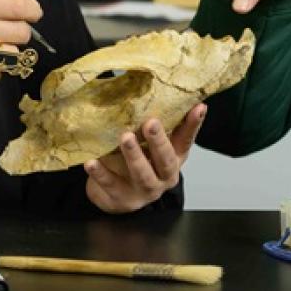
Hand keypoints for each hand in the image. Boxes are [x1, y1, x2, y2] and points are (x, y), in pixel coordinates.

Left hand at [84, 104, 205, 213]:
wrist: (117, 197)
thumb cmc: (137, 163)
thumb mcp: (150, 146)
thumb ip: (156, 127)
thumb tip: (157, 91)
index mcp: (174, 159)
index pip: (186, 141)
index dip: (193, 125)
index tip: (199, 107)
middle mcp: (164, 177)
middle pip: (166, 161)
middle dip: (159, 142)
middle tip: (151, 123)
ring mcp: (145, 191)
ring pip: (143, 175)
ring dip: (134, 156)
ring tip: (125, 138)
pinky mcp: (123, 199)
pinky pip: (112, 185)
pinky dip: (101, 174)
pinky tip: (92, 162)